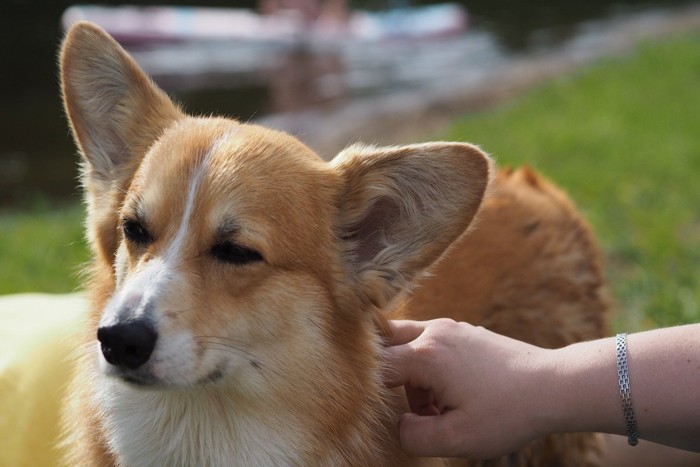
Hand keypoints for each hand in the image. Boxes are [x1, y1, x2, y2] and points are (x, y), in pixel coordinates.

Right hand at [383, 318, 553, 458]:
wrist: (556, 386)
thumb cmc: (509, 412)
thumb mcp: (458, 439)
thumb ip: (415, 436)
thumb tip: (399, 424)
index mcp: (426, 355)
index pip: (376, 366)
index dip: (369, 391)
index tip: (377, 411)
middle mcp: (435, 332)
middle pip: (386, 343)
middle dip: (387, 376)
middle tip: (407, 405)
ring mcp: (452, 328)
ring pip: (410, 345)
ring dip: (412, 376)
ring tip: (440, 409)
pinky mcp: (466, 333)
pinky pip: (432, 345)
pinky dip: (431, 369)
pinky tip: (455, 394)